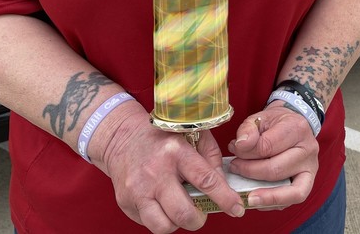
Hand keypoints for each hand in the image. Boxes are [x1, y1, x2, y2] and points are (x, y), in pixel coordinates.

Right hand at [92, 104, 244, 231]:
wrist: (122, 138)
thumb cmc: (163, 138)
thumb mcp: (191, 135)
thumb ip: (211, 158)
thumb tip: (224, 186)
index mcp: (175, 152)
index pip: (206, 180)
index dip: (225, 198)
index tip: (236, 208)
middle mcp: (155, 172)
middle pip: (184, 213)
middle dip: (199, 219)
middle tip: (200, 212)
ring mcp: (137, 190)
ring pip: (164, 226)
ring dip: (178, 223)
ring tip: (179, 209)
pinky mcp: (125, 202)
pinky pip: (148, 224)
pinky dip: (160, 220)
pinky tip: (162, 204)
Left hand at [226, 102, 319, 209]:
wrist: (294, 124)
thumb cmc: (276, 123)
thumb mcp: (260, 117)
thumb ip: (248, 130)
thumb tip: (240, 146)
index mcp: (297, 129)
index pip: (267, 147)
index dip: (246, 152)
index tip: (234, 149)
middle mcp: (308, 150)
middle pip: (275, 170)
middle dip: (250, 172)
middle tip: (234, 168)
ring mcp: (311, 168)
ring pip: (289, 190)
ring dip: (265, 197)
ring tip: (247, 196)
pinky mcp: (309, 182)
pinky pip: (293, 199)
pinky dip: (274, 203)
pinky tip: (258, 199)